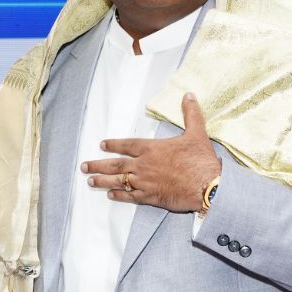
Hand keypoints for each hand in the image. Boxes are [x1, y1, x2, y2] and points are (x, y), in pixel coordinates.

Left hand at [82, 92, 220, 211]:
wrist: (207, 186)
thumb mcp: (197, 133)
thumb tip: (189, 95)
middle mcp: (144, 165)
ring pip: (118, 181)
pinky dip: (119, 195)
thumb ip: (190, 114)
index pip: (127, 145)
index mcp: (152, 148)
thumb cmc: (201, 160)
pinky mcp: (151, 197)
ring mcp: (145, 182)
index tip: (102, 145)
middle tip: (83, 166)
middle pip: (116, 164)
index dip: (113, 144)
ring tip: (89, 181)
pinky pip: (130, 196)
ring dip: (102, 181)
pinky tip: (110, 195)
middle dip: (98, 165)